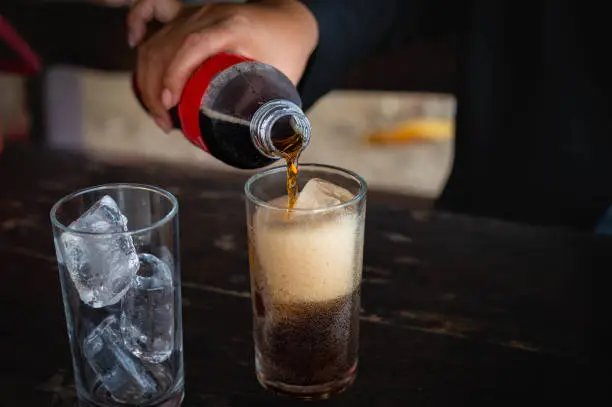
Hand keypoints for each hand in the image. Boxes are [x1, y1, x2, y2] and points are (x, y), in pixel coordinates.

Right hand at [132, 0, 318, 132]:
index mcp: (233, 29)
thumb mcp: (283, 79)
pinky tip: (134, 43)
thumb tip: (264, 145)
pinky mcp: (190, 15)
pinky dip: (138, 22)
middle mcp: (208, 17)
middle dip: (155, 89)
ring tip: (158, 113)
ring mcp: (196, 14)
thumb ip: (272, 111)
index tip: (168, 103)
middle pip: (165, 46)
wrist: (289, 20)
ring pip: (156, 40)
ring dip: (147, 77)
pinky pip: (153, 9)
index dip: (174, 74)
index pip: (193, 46)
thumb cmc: (288, 48)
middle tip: (165, 123)